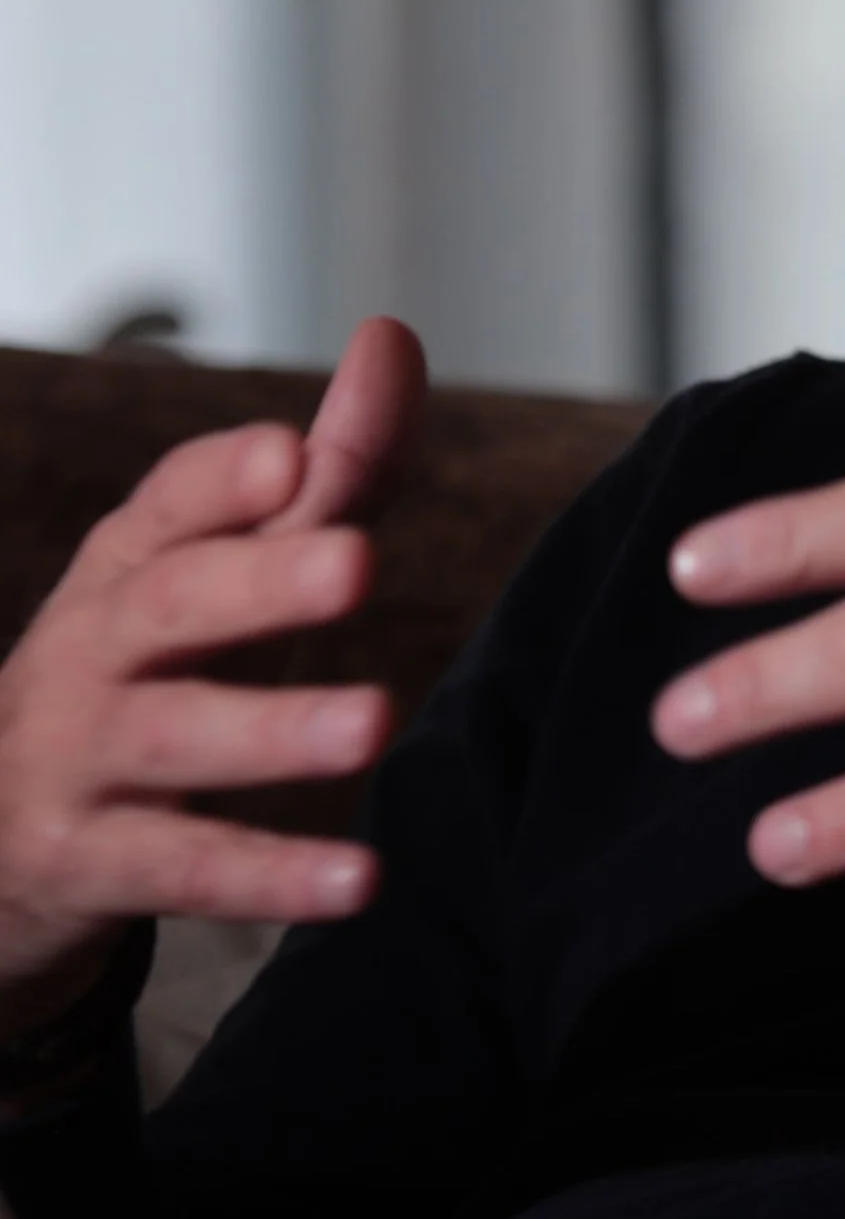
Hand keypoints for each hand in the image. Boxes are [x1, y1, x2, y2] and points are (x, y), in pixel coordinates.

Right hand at [0, 317, 427, 1045]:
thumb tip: (391, 337)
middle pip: (170, 603)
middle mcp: (92, 649)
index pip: (170, 506)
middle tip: (356, 561)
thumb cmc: (144, 671)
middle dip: (258, 580)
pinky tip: (360, 881)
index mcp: (131, 565)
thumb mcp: (223, 564)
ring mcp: (78, 755)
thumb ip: (329, 467)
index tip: (294, 451)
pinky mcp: (85, 862)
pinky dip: (267, 877)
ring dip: (274, 728)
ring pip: (175, 736)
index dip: (223, 478)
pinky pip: (180, 870)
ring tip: (376, 722)